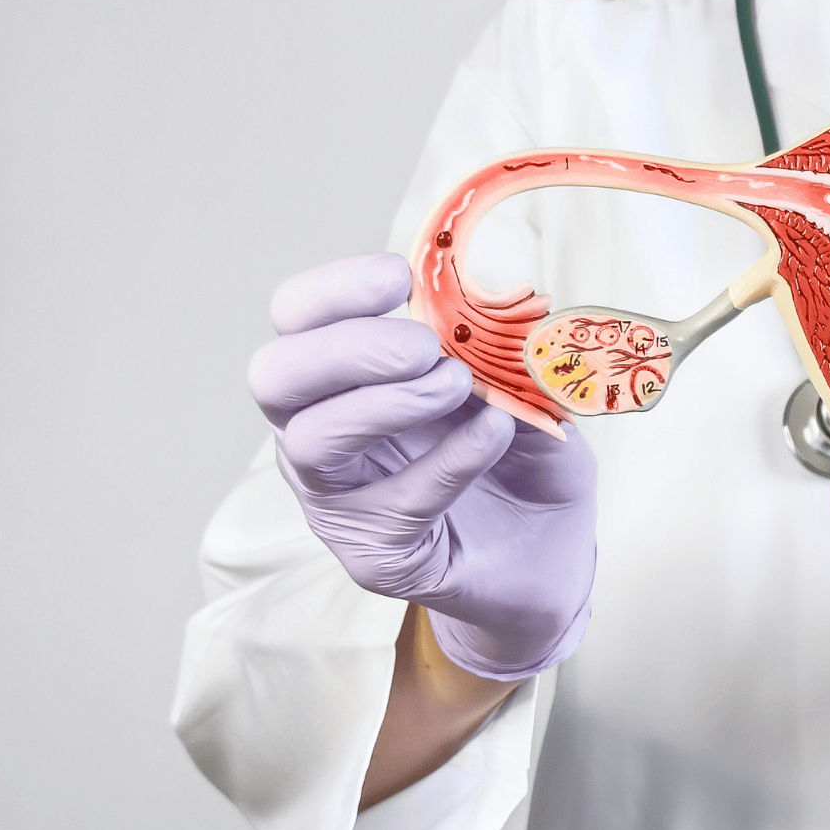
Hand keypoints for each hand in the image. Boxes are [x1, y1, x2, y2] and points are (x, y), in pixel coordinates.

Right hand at [248, 254, 597, 680]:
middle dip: (348, 347)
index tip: (396, 275)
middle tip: (424, 347)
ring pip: (310, 441)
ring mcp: (339, 498)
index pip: (297, 320)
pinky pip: (395, 501)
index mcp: (345, 378)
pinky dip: (448, 460)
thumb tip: (491, 292)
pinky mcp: (375, 554)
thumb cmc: (523, 459)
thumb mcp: (521, 384)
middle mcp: (322, 434)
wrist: (553, 553)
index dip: (333, 290)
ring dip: (386, 403)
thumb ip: (496, 343)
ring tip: (458, 386)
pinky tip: (494, 435)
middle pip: (276, 376)